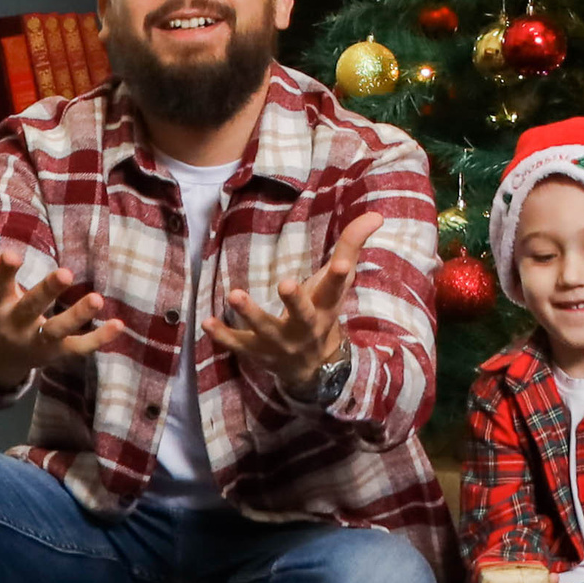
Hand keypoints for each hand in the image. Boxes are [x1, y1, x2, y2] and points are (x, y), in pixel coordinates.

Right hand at [0, 197, 114, 393]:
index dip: (4, 270)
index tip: (13, 254)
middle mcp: (14, 322)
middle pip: (30, 307)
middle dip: (46, 292)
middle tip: (65, 273)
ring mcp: (36, 340)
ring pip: (57, 330)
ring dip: (77, 316)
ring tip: (98, 299)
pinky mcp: (57, 352)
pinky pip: (79, 348)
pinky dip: (98, 339)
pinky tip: (118, 325)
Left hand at [204, 211, 383, 395]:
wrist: (312, 368)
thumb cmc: (323, 312)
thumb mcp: (338, 283)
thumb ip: (351, 246)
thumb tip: (376, 214)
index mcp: (326, 307)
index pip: (335, 289)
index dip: (338, 276)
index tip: (342, 264)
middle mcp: (305, 327)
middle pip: (302, 314)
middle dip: (295, 301)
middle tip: (286, 285)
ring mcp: (279, 342)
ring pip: (266, 329)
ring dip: (251, 313)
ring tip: (235, 295)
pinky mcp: (257, 351)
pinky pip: (238, 344)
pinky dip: (223, 336)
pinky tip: (207, 322)